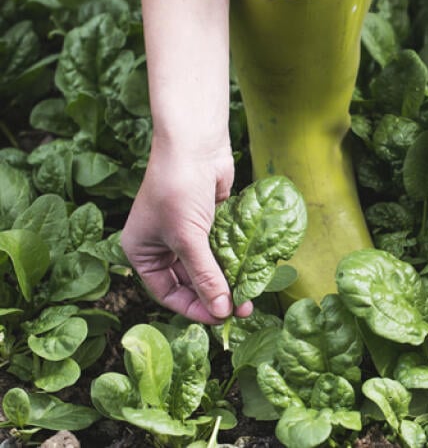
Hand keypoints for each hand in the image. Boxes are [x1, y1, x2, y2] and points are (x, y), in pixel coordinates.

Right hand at [121, 143, 252, 322]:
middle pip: (190, 282)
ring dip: (227, 281)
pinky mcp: (209, 222)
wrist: (195, 144)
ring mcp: (187, 233)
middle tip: (240, 310)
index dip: (194, 308)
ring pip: (208, 267)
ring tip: (249, 296)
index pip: (167, 293)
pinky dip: (234, 261)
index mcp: (142, 252)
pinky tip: (250, 273)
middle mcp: (162, 245)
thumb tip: (221, 310)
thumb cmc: (179, 188)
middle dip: (214, 296)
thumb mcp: (188, 238)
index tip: (219, 319)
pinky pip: (222, 250)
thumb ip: (205, 276)